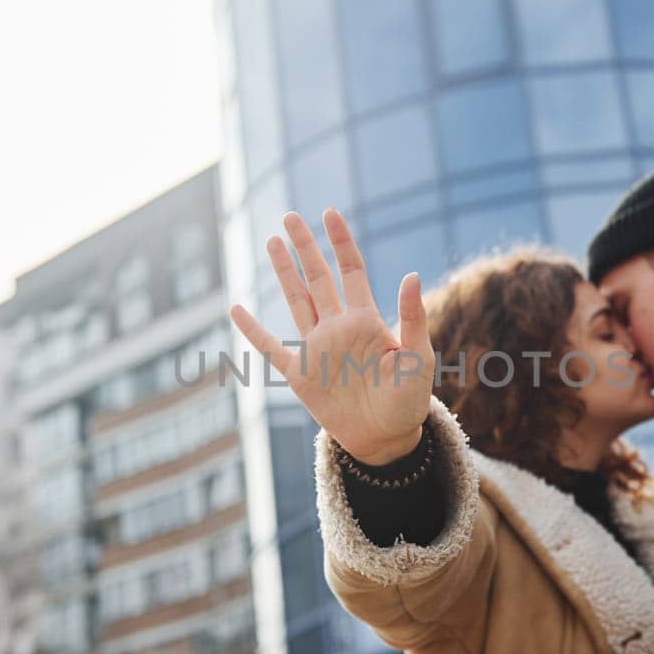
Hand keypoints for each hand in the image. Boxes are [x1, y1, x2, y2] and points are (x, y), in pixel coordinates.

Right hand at [229, 208, 434, 465]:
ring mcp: (316, 349)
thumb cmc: (408, 400)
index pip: (351, 270)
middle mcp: (337, 327)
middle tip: (289, 216)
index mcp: (366, 320)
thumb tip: (412, 275)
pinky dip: (252, 330)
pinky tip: (236, 308)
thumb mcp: (418, 357)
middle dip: (304, 246)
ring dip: (283, 272)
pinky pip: (270, 347)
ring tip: (272, 241)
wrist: (386, 439)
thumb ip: (412, 318)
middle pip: (317, 277)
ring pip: (295, 301)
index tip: (330, 213)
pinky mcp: (299, 375)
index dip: (340, 242)